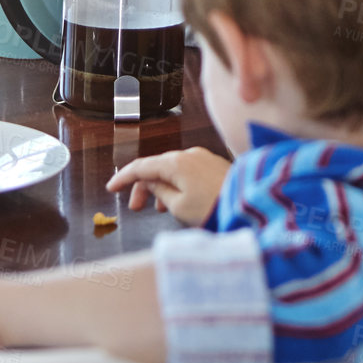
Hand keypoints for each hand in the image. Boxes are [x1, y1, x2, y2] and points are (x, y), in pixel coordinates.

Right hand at [107, 147, 229, 225]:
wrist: (250, 207)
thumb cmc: (214, 208)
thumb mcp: (178, 206)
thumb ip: (158, 192)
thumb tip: (150, 184)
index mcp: (175, 162)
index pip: (140, 166)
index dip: (123, 177)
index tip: (111, 188)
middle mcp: (188, 154)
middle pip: (156, 167)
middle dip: (143, 187)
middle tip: (135, 208)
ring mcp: (203, 157)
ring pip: (172, 169)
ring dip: (161, 186)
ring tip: (160, 208)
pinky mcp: (214, 164)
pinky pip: (187, 171)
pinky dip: (177, 183)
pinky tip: (178, 200)